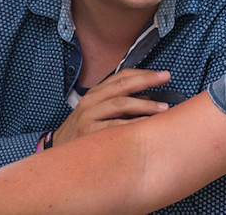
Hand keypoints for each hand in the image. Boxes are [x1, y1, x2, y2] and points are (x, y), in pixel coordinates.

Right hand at [51, 69, 170, 146]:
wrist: (59, 151)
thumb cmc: (84, 132)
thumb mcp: (99, 112)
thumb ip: (122, 105)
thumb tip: (149, 101)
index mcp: (95, 93)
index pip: (120, 76)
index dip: (143, 73)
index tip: (162, 74)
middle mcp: (91, 101)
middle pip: (122, 86)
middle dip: (146, 80)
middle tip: (166, 78)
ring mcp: (88, 116)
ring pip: (120, 104)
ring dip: (144, 105)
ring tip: (163, 108)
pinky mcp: (88, 133)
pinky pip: (115, 126)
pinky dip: (132, 124)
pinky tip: (146, 125)